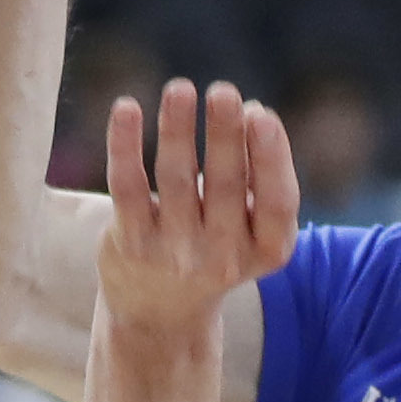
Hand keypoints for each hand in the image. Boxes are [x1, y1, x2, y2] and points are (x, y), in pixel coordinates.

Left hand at [99, 79, 297, 339]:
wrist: (159, 312)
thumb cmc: (217, 245)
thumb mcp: (250, 223)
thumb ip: (257, 172)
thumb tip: (250, 109)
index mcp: (266, 250)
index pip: (275, 203)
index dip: (270, 159)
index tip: (261, 114)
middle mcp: (223, 257)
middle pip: (226, 187)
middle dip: (225, 136)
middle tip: (223, 91)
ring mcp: (174, 253)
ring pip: (176, 179)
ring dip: (178, 130)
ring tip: (180, 88)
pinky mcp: (131, 243)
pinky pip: (128, 186)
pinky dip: (125, 146)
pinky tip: (127, 107)